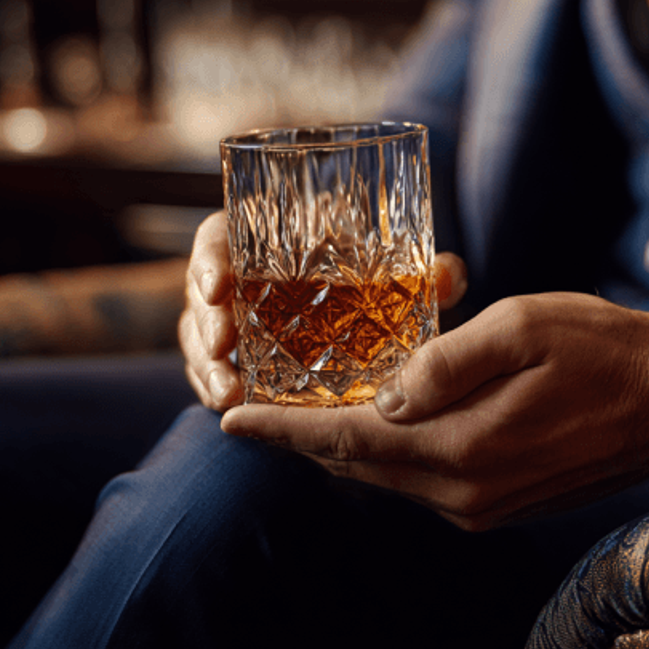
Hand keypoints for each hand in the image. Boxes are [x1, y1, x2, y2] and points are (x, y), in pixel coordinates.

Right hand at [178, 211, 468, 410]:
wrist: (360, 309)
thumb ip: (423, 270)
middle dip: (205, 323)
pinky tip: (230, 407)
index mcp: (259, 241)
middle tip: (224, 345)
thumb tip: (450, 277)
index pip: (217, 240)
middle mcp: (235, 280)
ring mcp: (228, 324)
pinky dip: (216, 391)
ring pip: (199, 342)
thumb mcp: (394, 268)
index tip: (219, 285)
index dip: (210, 260)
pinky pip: (211, 375)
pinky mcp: (233, 363)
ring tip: (227, 391)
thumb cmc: (367, 274)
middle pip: (201, 297)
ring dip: (206, 367)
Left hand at [221, 292, 648, 530]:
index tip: (231, 419)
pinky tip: (379, 424)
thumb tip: (385, 394)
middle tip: (257, 411)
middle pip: (361, 467)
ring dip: (345, 448)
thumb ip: (445, 361)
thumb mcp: (523, 328)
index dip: (286, 432)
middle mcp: (468, 492)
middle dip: (306, 441)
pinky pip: (423, 481)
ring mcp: (486, 504)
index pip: (351, 443)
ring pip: (390, 477)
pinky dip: (388, 455)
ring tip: (306, 415)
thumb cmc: (605, 347)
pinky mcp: (503, 502)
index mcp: (466, 449)